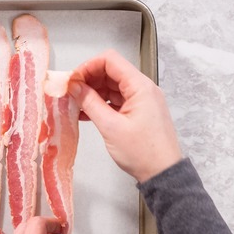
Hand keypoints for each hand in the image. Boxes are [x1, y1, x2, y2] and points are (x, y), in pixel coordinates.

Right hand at [68, 49, 181, 182]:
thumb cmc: (141, 152)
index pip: (110, 60)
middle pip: (110, 71)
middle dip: (88, 79)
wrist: (163, 173)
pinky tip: (85, 114)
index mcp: (140, 86)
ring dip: (92, 92)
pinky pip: (116, 100)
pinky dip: (101, 103)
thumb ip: (90, 102)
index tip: (72, 81)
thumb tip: (73, 86)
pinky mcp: (139, 111)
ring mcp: (141, 100)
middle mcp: (143, 88)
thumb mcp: (110, 127)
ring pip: (112, 86)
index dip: (88, 66)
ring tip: (74, 105)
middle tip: (70, 93)